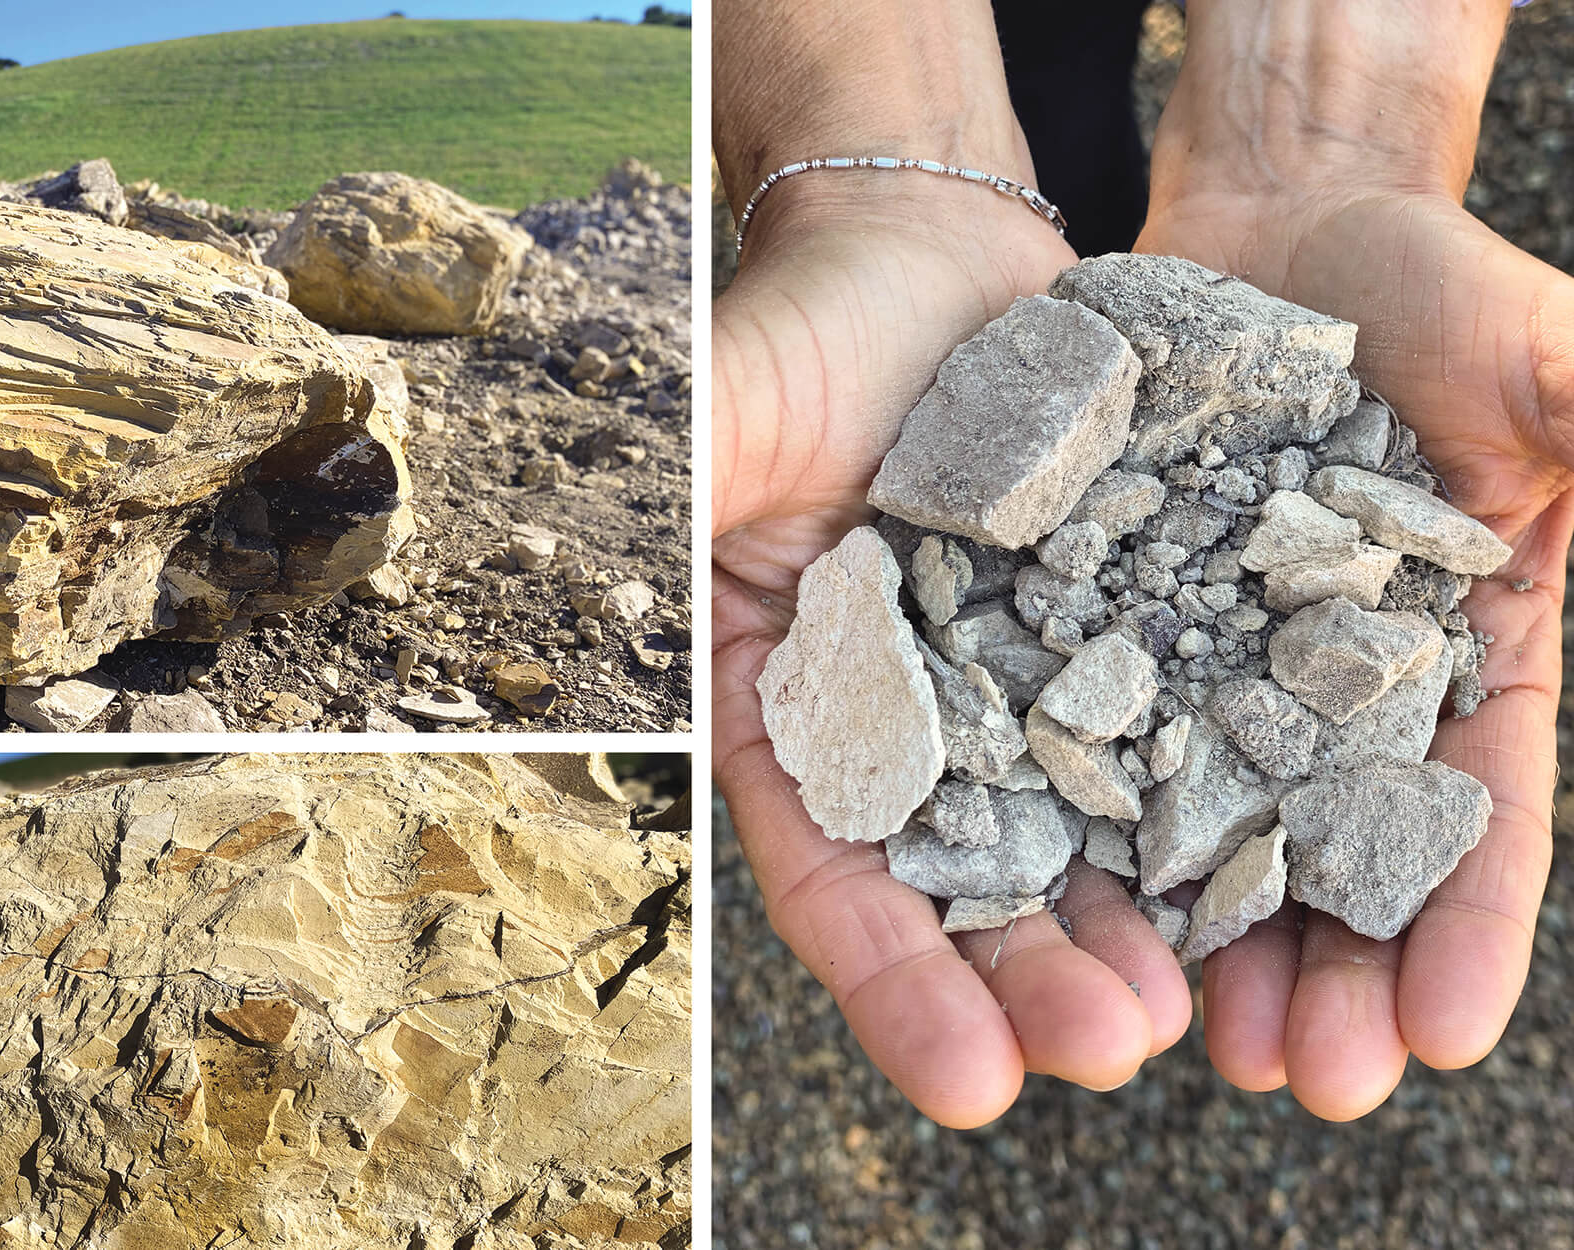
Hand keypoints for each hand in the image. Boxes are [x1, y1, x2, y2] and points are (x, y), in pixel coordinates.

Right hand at [711, 178, 1195, 1127]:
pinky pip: (1165, 745)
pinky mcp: (1111, 644)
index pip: (830, 862)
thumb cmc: (812, 327)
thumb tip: (597, 566)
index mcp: (789, 703)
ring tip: (1186, 1014)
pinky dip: (1204, 822)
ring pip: (1074, 841)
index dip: (892, 977)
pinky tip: (1257, 888)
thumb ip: (686, 492)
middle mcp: (906, 725)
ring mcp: (1015, 692)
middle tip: (1107, 1051)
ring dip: (1123, 935)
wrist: (939, 256)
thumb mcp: (729, 407)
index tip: (968, 1083)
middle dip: (1026, 980)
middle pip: (964, 883)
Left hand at [1138, 0, 1570, 1118]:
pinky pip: (1082, 733)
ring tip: (1174, 1046)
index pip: (1478, 817)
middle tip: (1299, 1079)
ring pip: (1203, 830)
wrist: (1268, 236)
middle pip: (1331, 861)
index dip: (1463, 926)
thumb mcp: (1537, 352)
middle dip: (1322, 975)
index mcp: (1460, 662)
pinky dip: (1078, 823)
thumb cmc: (1426, 289)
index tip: (1442, 1035)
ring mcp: (1208, 667)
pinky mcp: (1100, 627)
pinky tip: (1051, 910)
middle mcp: (1329, 693)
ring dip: (1197, 944)